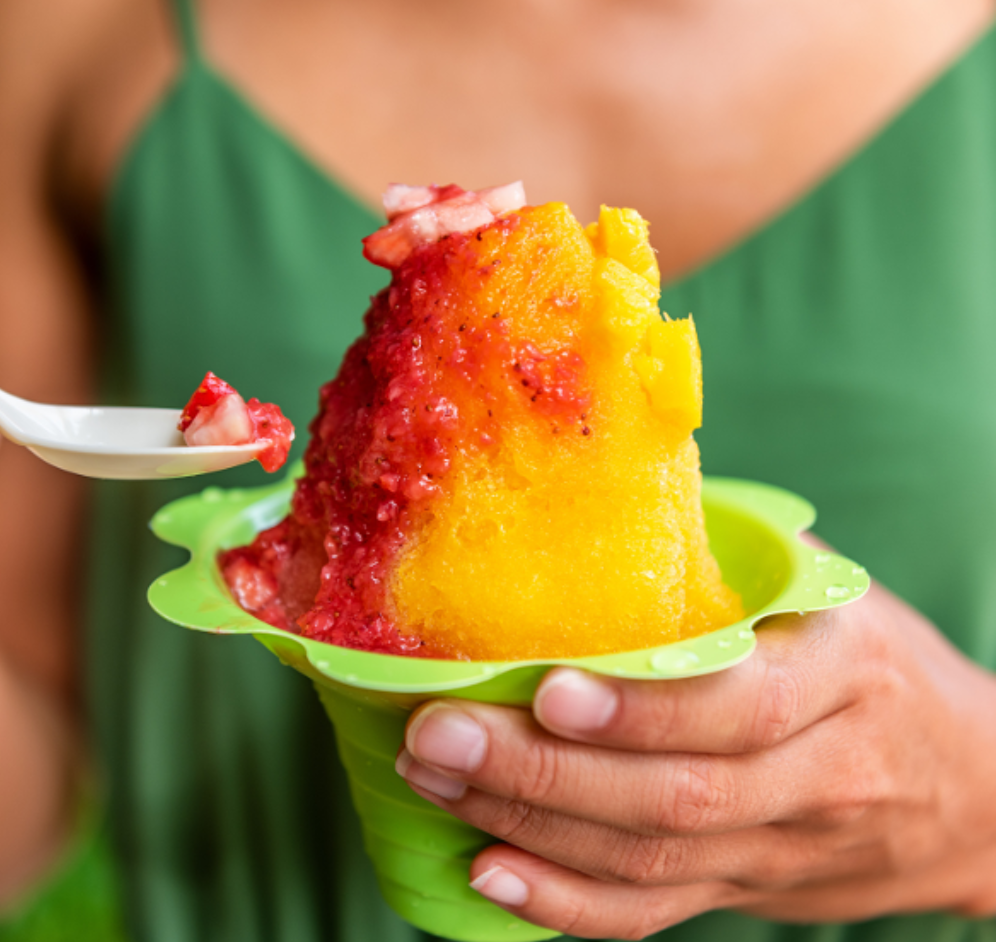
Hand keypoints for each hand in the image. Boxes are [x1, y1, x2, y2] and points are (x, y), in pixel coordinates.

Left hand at [395, 581, 995, 938]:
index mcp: (840, 673)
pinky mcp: (745, 892)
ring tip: (432, 778)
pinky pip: (653, 912)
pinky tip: (487, 870)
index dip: (640, 709)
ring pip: (652, 856)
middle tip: (434, 735)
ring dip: (527, 824)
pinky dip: (564, 904)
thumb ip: (726, 557)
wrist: (978, 788)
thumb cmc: (870, 663)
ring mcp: (783, 845)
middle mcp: (820, 772)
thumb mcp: (828, 594)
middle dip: (541, 771)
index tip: (545, 687)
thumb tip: (590, 476)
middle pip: (677, 794)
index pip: (739, 705)